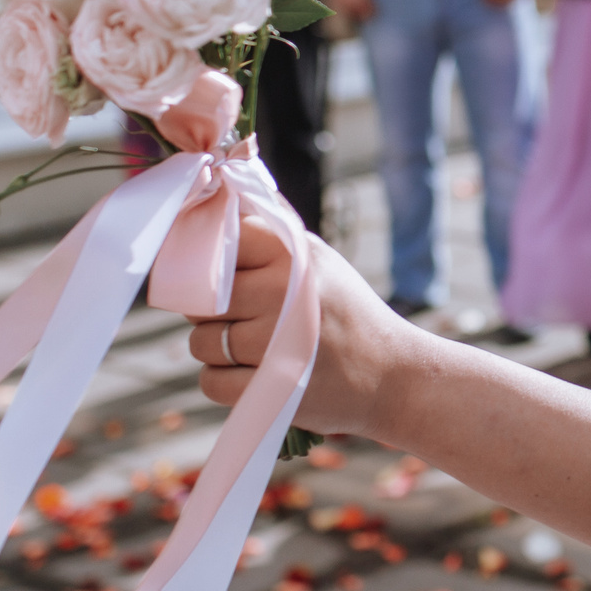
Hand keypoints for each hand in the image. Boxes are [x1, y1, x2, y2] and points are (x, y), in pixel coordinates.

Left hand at [191, 217, 422, 441]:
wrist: (390, 375)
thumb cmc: (344, 312)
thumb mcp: (318, 260)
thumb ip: (269, 234)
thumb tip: (217, 201)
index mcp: (290, 254)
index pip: (219, 242)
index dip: (210, 262)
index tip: (221, 277)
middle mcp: (281, 291)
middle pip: (201, 298)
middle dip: (212, 310)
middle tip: (243, 316)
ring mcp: (274, 343)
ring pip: (201, 342)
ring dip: (217, 348)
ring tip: (252, 346)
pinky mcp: (269, 388)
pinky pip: (210, 382)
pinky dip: (223, 381)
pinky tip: (252, 373)